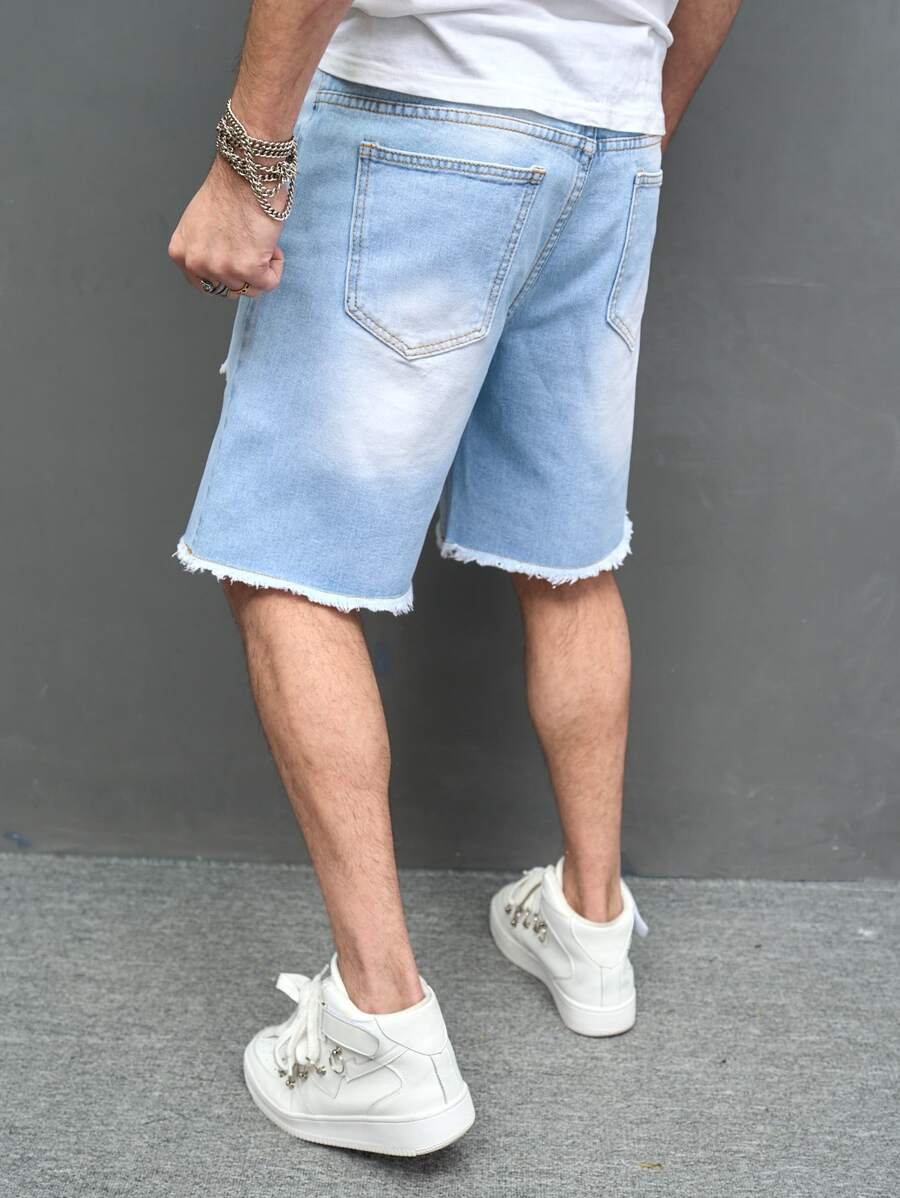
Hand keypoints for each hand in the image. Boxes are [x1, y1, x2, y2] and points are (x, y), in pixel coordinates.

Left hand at [168, 156, 285, 297]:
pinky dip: (275, 267)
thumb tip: (223, 266)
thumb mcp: (199, 225)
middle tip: (250, 245)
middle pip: (229, 288)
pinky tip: (269, 244)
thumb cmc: (228, 190)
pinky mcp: (247, 269)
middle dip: (244, 271)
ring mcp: (221, 269)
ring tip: (260, 240)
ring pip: (250, 288)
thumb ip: (203, 249)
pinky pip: (269, 283)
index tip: (235, 257)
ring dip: (261, 267)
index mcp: (180, 253)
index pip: (204, 284)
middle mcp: (196, 264)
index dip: (225, 272)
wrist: (245, 175)